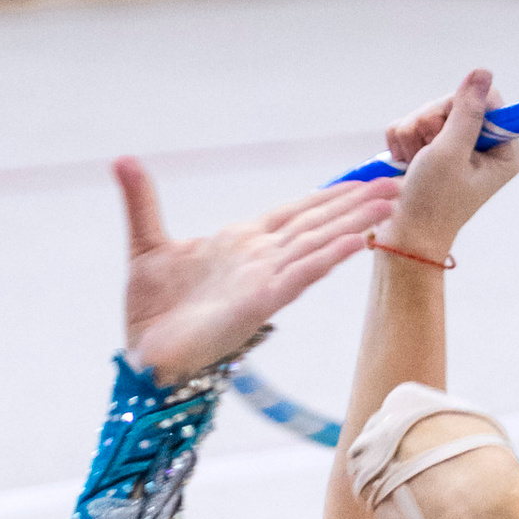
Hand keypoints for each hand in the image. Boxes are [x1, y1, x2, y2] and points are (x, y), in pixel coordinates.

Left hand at [115, 161, 378, 382]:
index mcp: (241, 241)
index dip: (329, 194)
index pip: (295, 210)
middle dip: (355, 202)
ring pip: (317, 242)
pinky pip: (301, 275)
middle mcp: (260, 257)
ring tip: (388, 201)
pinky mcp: (260, 303)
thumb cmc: (151, 311)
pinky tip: (358, 240)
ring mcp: (263, 279)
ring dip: (353, 221)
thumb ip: (141, 201)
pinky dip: (329, 256)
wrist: (143, 358)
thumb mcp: (145, 244)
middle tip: (396, 183)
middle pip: (316, 221)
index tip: (364, 179)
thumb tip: (122, 159)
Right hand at [380, 66, 518, 258]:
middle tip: (427, 159)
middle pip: (453, 102)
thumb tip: (482, 72)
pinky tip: (405, 165)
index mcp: (505, 149)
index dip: (458, 110)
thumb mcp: (450, 153)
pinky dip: (400, 143)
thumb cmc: (432, 203)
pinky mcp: (430, 147)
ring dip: (412, 138)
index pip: (487, 99)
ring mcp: (455, 146)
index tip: (447, 138)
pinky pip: (409, 122)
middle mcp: (484, 146)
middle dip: (429, 128)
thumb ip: (467, 111)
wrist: (402, 236)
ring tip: (415, 167)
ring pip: (426, 111)